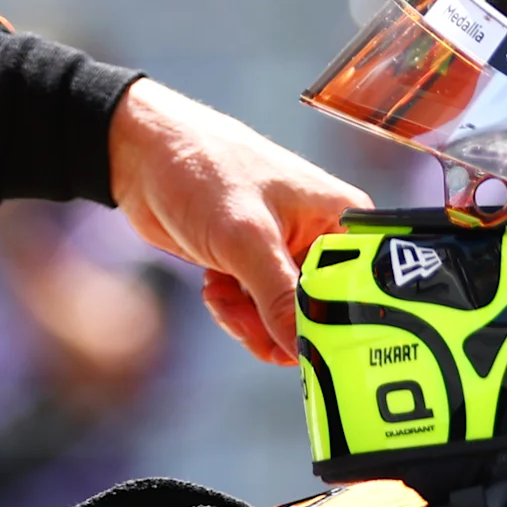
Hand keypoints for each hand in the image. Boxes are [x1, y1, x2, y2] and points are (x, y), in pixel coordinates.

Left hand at [107, 78, 368, 365]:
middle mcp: (324, 238)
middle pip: (323, 315)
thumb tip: (306, 350)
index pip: (361, 294)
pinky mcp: (257, 266)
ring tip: (222, 292)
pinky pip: (260, 314)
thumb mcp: (245, 237)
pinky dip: (236, 311)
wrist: (145, 157)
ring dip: (250, 320)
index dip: (336, 327)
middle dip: (279, 327)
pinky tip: (215, 287)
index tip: (303, 349)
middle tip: (245, 319)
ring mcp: (289, 255)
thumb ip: (280, 296)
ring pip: (285, 322)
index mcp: (342, 220)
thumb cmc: (202, 171)